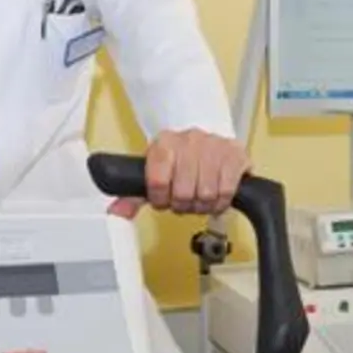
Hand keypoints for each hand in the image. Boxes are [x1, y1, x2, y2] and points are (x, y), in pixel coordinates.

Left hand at [113, 128, 248, 218]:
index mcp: (164, 143)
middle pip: (183, 193)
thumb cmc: (179, 160)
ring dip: (202, 205)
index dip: (161, 200)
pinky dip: (220, 202)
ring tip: (200, 197)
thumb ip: (133, 195)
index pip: (158, 182)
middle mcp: (189, 140)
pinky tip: (216, 196)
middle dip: (183, 205)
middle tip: (184, 200)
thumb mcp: (153, 173)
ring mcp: (214, 146)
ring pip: (206, 194)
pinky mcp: (235, 154)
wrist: (206, 142)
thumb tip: (117, 211)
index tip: (163, 199)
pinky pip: (226, 191)